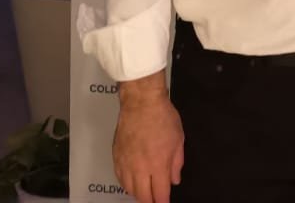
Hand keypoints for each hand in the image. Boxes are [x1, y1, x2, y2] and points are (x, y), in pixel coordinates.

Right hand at [112, 74, 184, 202]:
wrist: (141, 103)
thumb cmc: (163, 118)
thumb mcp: (178, 139)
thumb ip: (176, 163)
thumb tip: (174, 180)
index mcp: (158, 165)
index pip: (159, 195)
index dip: (163, 202)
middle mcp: (140, 169)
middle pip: (142, 197)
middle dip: (150, 201)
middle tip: (156, 199)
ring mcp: (126, 164)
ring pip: (129, 190)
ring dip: (138, 193)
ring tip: (146, 191)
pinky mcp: (116, 158)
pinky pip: (120, 179)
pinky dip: (127, 184)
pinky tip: (133, 181)